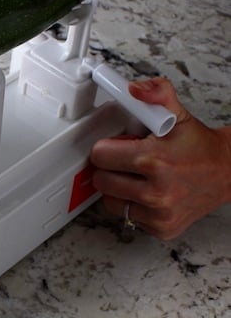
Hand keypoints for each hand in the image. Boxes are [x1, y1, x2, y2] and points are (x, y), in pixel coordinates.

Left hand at [90, 77, 230, 239]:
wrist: (228, 172)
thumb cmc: (198, 147)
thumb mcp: (177, 114)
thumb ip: (156, 94)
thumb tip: (134, 89)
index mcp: (153, 160)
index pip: (100, 156)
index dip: (106, 148)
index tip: (117, 146)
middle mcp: (156, 191)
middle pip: (101, 181)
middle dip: (110, 169)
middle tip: (127, 162)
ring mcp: (158, 213)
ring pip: (111, 202)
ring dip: (118, 190)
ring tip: (138, 178)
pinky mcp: (162, 228)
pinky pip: (128, 217)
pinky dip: (133, 206)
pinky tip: (148, 193)